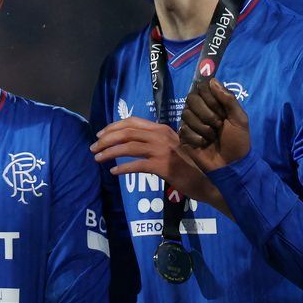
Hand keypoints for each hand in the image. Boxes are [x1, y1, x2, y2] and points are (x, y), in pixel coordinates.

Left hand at [91, 117, 224, 210]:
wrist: (209, 180)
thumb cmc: (190, 164)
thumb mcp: (173, 147)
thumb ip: (156, 141)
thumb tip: (134, 142)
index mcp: (162, 129)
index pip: (132, 122)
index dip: (113, 126)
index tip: (100, 134)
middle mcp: (161, 136)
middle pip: (126, 132)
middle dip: (106, 139)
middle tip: (93, 148)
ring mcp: (162, 150)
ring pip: (128, 147)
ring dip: (109, 152)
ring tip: (97, 159)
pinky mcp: (163, 166)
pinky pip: (137, 165)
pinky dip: (122, 168)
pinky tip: (113, 172)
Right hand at [178, 77, 251, 171]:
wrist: (232, 165)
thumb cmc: (238, 141)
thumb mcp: (239, 119)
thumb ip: (229, 99)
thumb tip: (213, 81)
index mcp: (213, 103)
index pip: (202, 88)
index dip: (210, 98)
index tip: (221, 110)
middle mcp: (199, 110)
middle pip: (191, 99)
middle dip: (207, 114)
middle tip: (218, 125)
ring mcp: (190, 123)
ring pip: (186, 114)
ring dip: (203, 128)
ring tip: (212, 137)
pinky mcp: (183, 136)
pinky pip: (184, 129)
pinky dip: (197, 138)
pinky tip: (204, 144)